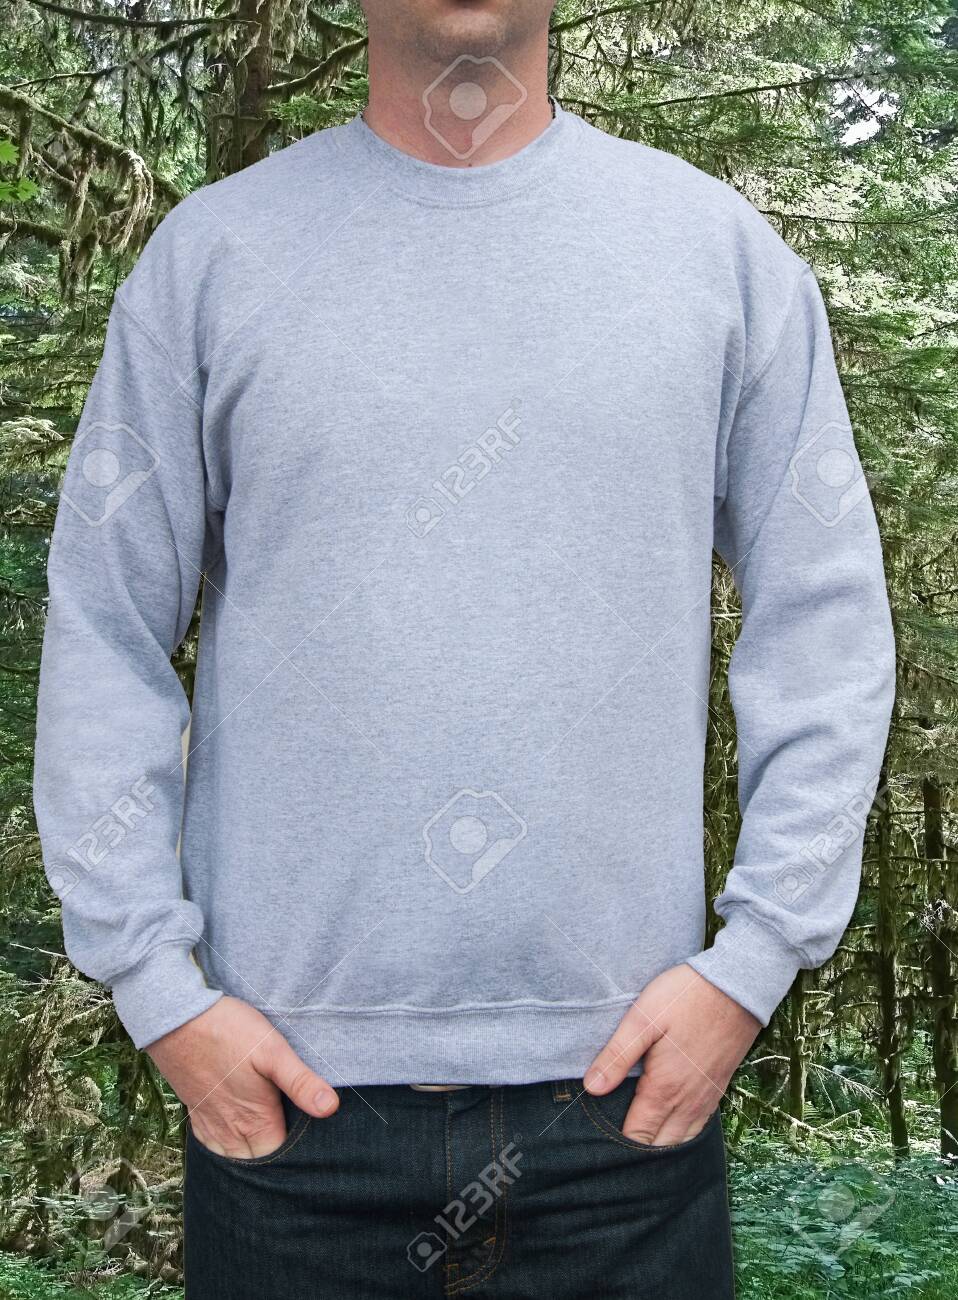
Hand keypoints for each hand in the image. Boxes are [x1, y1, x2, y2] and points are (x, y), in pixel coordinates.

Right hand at [147, 996, 338, 1157]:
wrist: (177, 1022)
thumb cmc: (228, 1033)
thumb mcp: (273, 1051)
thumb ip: (300, 1082)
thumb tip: (330, 1108)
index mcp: (255, 1122)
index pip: (281, 1159)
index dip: (299, 1156)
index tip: (314, 1144)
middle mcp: (231, 1133)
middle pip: (258, 1164)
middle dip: (276, 1160)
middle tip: (296, 1140)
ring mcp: (210, 1125)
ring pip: (235, 1158)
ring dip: (252, 1155)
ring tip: (271, 1140)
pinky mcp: (197, 1113)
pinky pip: (214, 1146)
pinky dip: (229, 1147)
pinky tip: (240, 1132)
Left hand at [584, 964, 759, 1145]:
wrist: (737, 988)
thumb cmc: (685, 998)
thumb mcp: (643, 1019)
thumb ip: (616, 1056)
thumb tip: (590, 1089)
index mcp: (664, 1089)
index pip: (636, 1138)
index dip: (615, 1145)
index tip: (597, 1140)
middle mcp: (687, 1103)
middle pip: (659, 1149)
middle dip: (636, 1153)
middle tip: (612, 1143)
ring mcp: (705, 1099)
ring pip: (680, 1143)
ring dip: (659, 1148)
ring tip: (636, 1141)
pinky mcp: (716, 1090)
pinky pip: (697, 1128)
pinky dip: (679, 1136)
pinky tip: (667, 1126)